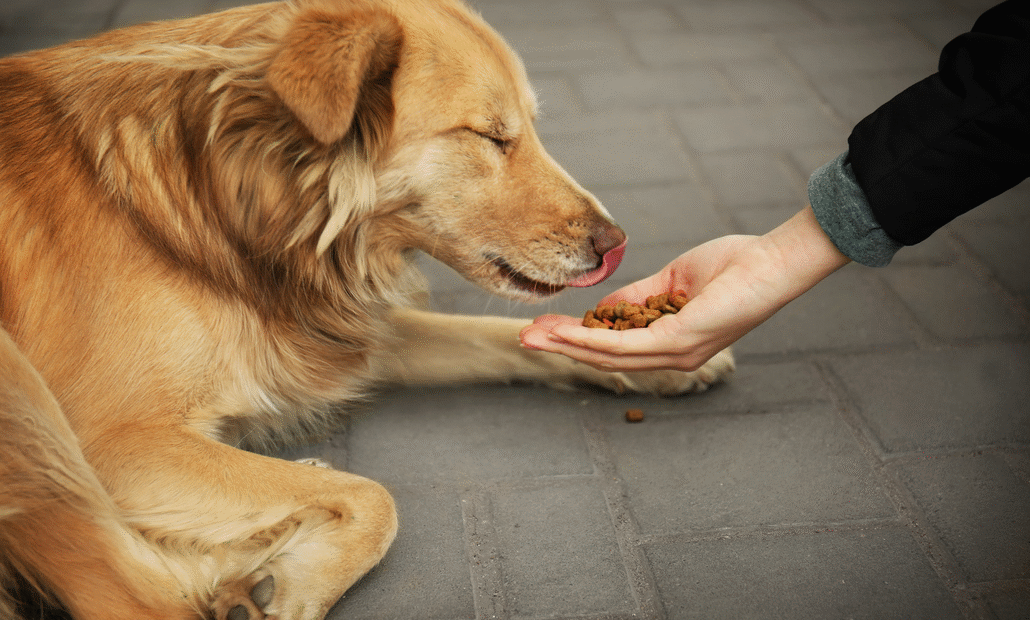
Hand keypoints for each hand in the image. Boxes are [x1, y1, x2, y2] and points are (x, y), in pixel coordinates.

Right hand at [520, 205, 850, 371]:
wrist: (772, 262)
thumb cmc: (734, 267)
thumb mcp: (672, 281)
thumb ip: (637, 297)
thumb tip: (603, 309)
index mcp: (672, 343)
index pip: (615, 349)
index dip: (577, 340)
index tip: (543, 328)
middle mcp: (673, 357)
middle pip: (604, 359)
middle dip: (562, 347)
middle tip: (525, 338)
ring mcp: (677, 353)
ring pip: (608, 356)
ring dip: (566, 346)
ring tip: (533, 335)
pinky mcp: (680, 340)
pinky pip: (625, 345)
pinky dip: (591, 338)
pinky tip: (565, 331)